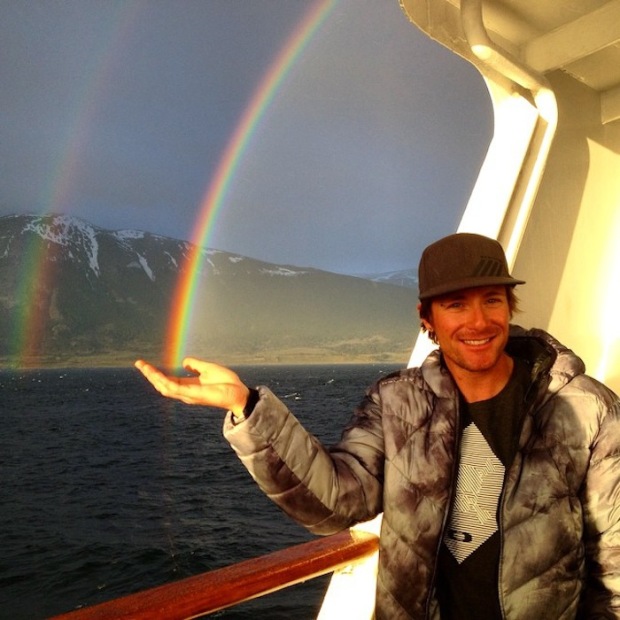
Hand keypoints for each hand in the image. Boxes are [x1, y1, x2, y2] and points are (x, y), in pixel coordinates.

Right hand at [135, 357, 250, 415]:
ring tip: (144, 367)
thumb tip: (184, 362)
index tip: (144, 364)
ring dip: (153, 377)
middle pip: (162, 384)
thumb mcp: (208, 369)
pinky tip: (157, 375)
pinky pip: (174, 389)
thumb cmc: (226, 383)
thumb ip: (195, 365)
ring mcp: (188, 395)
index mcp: (188, 386)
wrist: (238, 393)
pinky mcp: (192, 395)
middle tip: (139, 364)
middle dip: (150, 374)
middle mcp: (185, 392)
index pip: (167, 380)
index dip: (155, 372)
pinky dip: (164, 382)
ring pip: (164, 387)